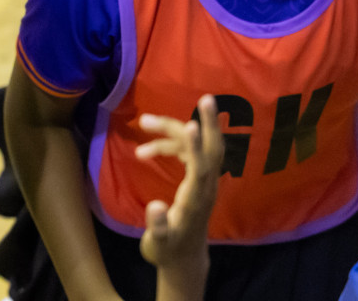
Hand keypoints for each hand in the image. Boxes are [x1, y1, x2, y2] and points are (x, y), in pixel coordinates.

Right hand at [136, 95, 222, 298]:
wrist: (183, 258)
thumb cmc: (167, 250)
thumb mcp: (158, 243)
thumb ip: (158, 225)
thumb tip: (154, 206)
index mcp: (195, 200)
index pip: (201, 168)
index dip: (196, 146)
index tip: (191, 124)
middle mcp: (206, 188)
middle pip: (213, 151)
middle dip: (210, 125)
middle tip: (207, 98)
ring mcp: (205, 183)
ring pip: (197, 148)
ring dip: (173, 132)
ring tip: (145, 122)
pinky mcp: (199, 181)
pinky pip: (190, 154)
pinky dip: (171, 145)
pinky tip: (148, 149)